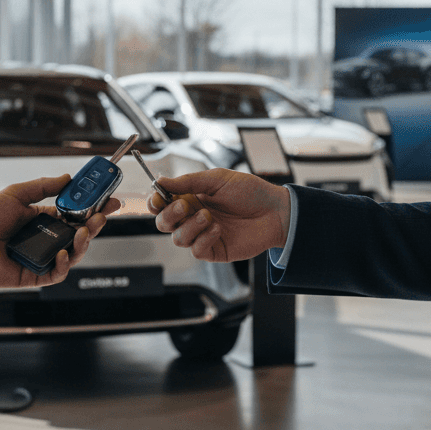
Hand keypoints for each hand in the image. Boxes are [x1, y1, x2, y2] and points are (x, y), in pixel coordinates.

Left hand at [0, 175, 119, 287]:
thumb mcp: (16, 194)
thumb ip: (42, 187)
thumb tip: (67, 178)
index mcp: (44, 219)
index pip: (76, 214)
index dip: (94, 208)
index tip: (109, 201)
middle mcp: (46, 239)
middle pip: (80, 234)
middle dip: (95, 225)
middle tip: (100, 217)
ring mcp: (43, 257)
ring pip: (73, 254)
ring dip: (83, 244)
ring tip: (83, 233)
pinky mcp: (36, 274)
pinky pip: (57, 273)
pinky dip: (63, 264)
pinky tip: (62, 255)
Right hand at [147, 168, 289, 262]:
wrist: (275, 211)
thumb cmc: (250, 192)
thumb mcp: (217, 179)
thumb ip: (188, 182)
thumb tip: (161, 181)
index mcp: (191, 198)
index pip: (162, 204)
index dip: (155, 202)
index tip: (158, 197)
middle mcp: (193, 217)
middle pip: (163, 223)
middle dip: (169, 215)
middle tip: (185, 206)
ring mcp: (202, 235)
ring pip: (177, 238)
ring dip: (190, 227)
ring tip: (209, 217)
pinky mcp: (213, 250)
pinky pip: (196, 250)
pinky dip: (203, 239)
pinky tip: (218, 229)